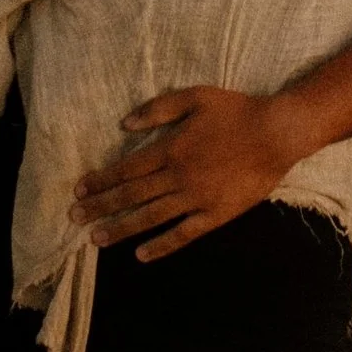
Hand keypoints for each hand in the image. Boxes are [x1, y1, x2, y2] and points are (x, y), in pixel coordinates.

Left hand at [70, 85, 304, 262]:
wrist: (277, 133)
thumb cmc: (236, 111)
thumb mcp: (195, 97)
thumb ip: (158, 109)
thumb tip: (124, 124)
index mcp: (171, 148)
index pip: (126, 169)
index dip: (100, 180)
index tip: (79, 190)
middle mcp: (178, 176)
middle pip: (131, 195)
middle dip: (100, 207)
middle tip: (74, 218)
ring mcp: (196, 198)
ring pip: (151, 217)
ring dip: (121, 229)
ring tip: (96, 239)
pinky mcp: (215, 214)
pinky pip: (183, 234)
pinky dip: (161, 246)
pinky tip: (141, 255)